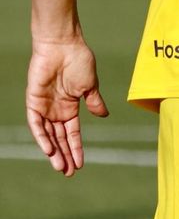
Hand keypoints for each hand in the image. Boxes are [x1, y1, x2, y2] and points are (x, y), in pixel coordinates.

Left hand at [26, 36, 108, 176]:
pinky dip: (42, 137)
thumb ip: (94, 102)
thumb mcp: (90, 86)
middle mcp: (56, 110)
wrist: (63, 45)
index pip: (72, 133)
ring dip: (54, 152)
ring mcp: (44, 107)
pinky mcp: (33, 101)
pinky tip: (49, 150)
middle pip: (59, 138)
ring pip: (48, 135)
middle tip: (69, 173)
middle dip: (65, 156)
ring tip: (61, 167)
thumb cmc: (79, 61)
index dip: (76, 148)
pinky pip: (36, 124)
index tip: (81, 164)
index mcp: (71, 107)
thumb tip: (104, 115)